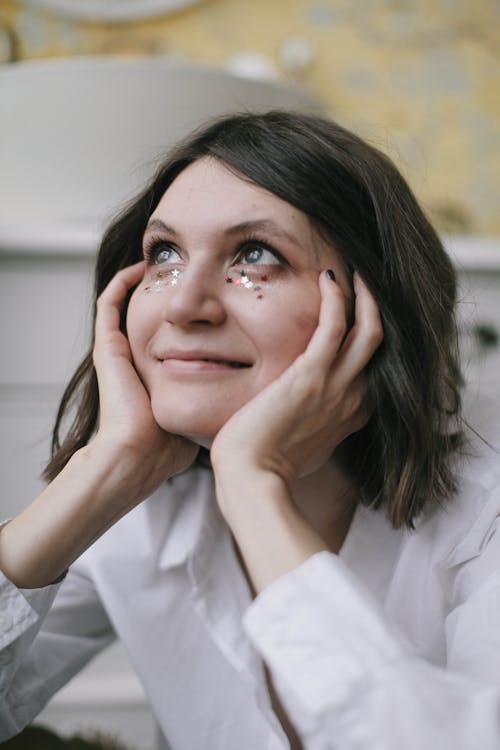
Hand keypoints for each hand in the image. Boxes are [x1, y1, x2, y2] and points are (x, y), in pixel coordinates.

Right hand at [92, 261, 198, 495]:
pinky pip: (108, 304)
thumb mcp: (201, 417)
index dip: (185, 317)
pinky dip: (121, 282)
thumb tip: (253, 397)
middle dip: (167, 293)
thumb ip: (221, 404)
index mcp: (155, 376)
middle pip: (148, 317)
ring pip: (125, 306)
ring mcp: (117, 354)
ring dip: (143, 283)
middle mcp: (134, 362)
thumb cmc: (172, 447)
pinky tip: (141, 266)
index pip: (168, 337)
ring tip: (165, 263)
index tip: (211, 301)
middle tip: (188, 274)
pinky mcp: (107, 348)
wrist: (139, 456)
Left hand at [211, 271, 382, 488]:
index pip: (371, 369)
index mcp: (351, 415)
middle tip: (364, 284)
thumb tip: (295, 421)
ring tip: (354, 274)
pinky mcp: (312, 376)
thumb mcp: (300, 449)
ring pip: (369, 331)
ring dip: (365, 298)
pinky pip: (335, 326)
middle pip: (378, 345)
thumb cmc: (266, 470)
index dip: (367, 340)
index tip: (355, 318)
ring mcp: (337, 388)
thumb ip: (309, 429)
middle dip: (375, 310)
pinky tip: (327, 278)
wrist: (252, 481)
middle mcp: (353, 399)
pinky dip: (336, 298)